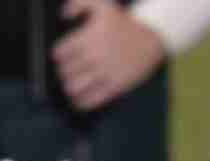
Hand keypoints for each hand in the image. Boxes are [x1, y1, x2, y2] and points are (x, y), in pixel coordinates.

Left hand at [52, 0, 166, 112]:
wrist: (151, 37)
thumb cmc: (124, 22)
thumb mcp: (101, 4)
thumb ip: (78, 4)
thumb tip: (63, 16)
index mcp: (87, 39)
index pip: (60, 53)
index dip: (58, 56)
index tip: (61, 57)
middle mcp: (93, 57)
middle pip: (65, 72)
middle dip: (63, 72)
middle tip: (66, 71)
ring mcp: (104, 74)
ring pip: (74, 88)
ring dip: (69, 87)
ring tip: (71, 85)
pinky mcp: (114, 87)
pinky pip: (90, 100)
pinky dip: (80, 102)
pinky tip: (78, 100)